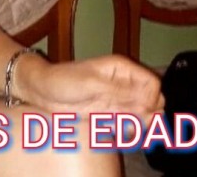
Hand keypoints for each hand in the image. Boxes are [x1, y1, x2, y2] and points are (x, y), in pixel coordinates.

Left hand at [23, 54, 164, 120]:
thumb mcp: (91, 83)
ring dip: (141, 123)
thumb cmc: (63, 80)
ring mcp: (119, 99)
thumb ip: (120, 91)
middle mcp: (124, 83)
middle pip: (154, 99)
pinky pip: (131, 123)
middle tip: (132, 119)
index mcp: (121, 68)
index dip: (151, 98)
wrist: (42, 91)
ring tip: (123, 124)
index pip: (152, 83)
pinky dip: (130, 128)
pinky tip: (119, 129)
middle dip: (149, 112)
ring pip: (145, 113)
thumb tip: (149, 98)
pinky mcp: (111, 113)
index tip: (139, 108)